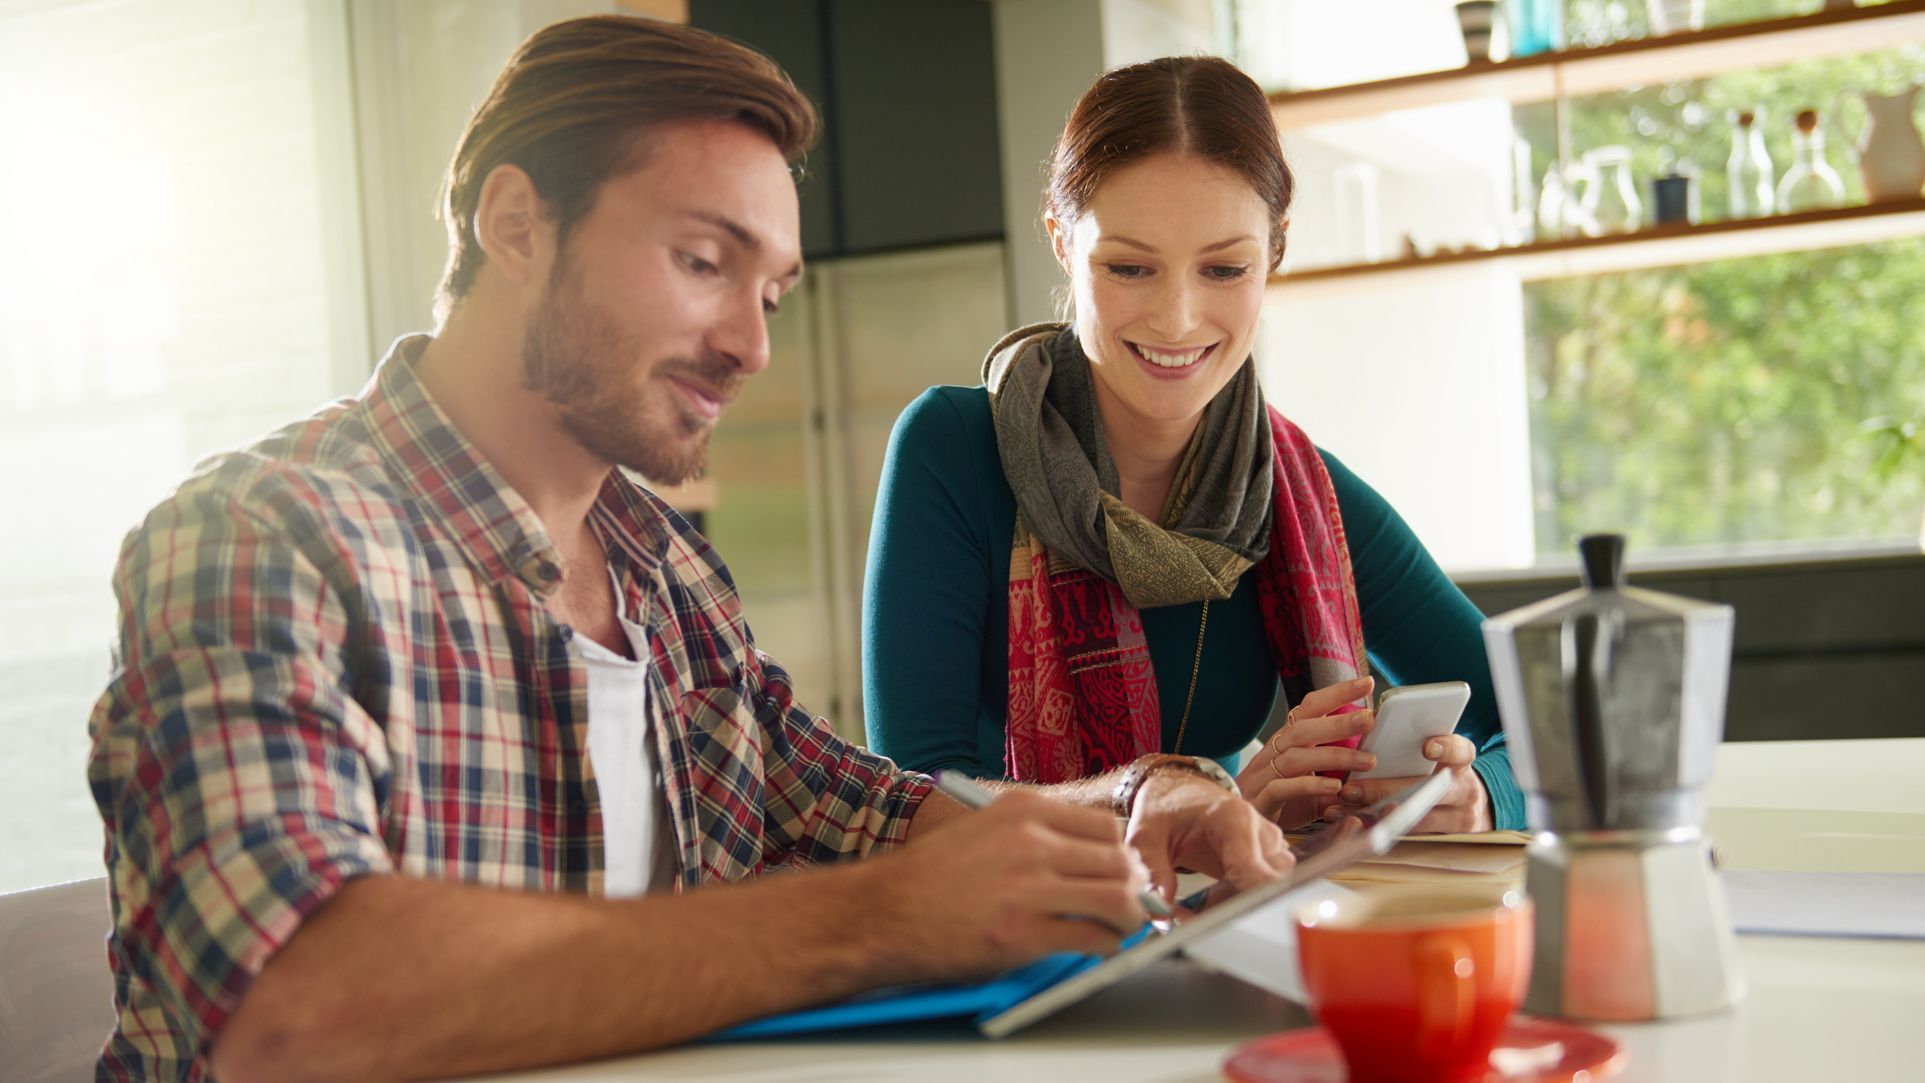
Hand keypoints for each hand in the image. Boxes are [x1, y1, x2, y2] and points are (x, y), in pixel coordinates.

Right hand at [886, 791, 1152, 976]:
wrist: (882, 911)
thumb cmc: (929, 876)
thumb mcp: (983, 829)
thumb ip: (1033, 834)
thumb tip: (1085, 855)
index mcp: (1023, 810)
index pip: (1106, 826)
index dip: (1121, 854)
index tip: (1123, 871)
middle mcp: (1031, 842)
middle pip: (1120, 860)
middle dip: (1133, 886)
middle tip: (1132, 903)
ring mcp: (1028, 887)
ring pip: (1117, 897)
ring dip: (1128, 918)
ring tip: (1121, 928)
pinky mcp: (1023, 932)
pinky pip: (1091, 937)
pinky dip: (1105, 945)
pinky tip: (1097, 947)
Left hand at [1126, 766, 1293, 907]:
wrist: (1178, 791)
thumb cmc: (1166, 807)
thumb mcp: (1146, 836)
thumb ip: (1154, 871)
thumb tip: (1162, 911)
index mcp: (1234, 819)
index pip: (1254, 869)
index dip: (1242, 899)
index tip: (1218, 917)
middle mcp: (1259, 831)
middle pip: (1265, 887)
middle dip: (1230, 909)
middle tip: (1189, 917)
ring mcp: (1269, 845)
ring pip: (1266, 892)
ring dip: (1232, 907)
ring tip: (1194, 907)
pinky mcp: (1268, 858)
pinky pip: (1262, 889)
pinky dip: (1236, 901)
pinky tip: (1209, 899)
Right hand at [1236, 676, 1379, 828]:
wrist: (1238, 827)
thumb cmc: (1278, 803)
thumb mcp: (1312, 786)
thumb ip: (1337, 776)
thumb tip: (1371, 767)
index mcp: (1286, 742)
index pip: (1309, 709)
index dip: (1335, 694)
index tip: (1366, 683)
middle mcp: (1273, 753)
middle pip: (1302, 728)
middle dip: (1337, 722)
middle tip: (1369, 718)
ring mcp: (1263, 776)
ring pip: (1296, 757)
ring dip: (1334, 756)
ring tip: (1368, 761)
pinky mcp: (1260, 801)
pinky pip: (1282, 788)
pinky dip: (1310, 785)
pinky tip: (1334, 786)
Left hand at [1317, 733, 1492, 833]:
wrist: (1467, 806)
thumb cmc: (1438, 769)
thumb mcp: (1435, 754)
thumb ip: (1411, 743)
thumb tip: (1369, 726)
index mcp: (1461, 762)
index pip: (1460, 751)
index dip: (1446, 748)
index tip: (1427, 748)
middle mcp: (1464, 791)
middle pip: (1427, 792)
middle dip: (1385, 790)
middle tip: (1350, 789)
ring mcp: (1458, 819)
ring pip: (1414, 822)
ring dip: (1373, 815)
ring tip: (1340, 810)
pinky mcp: (1443, 839)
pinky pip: (1405, 838)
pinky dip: (1375, 829)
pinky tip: (1349, 824)